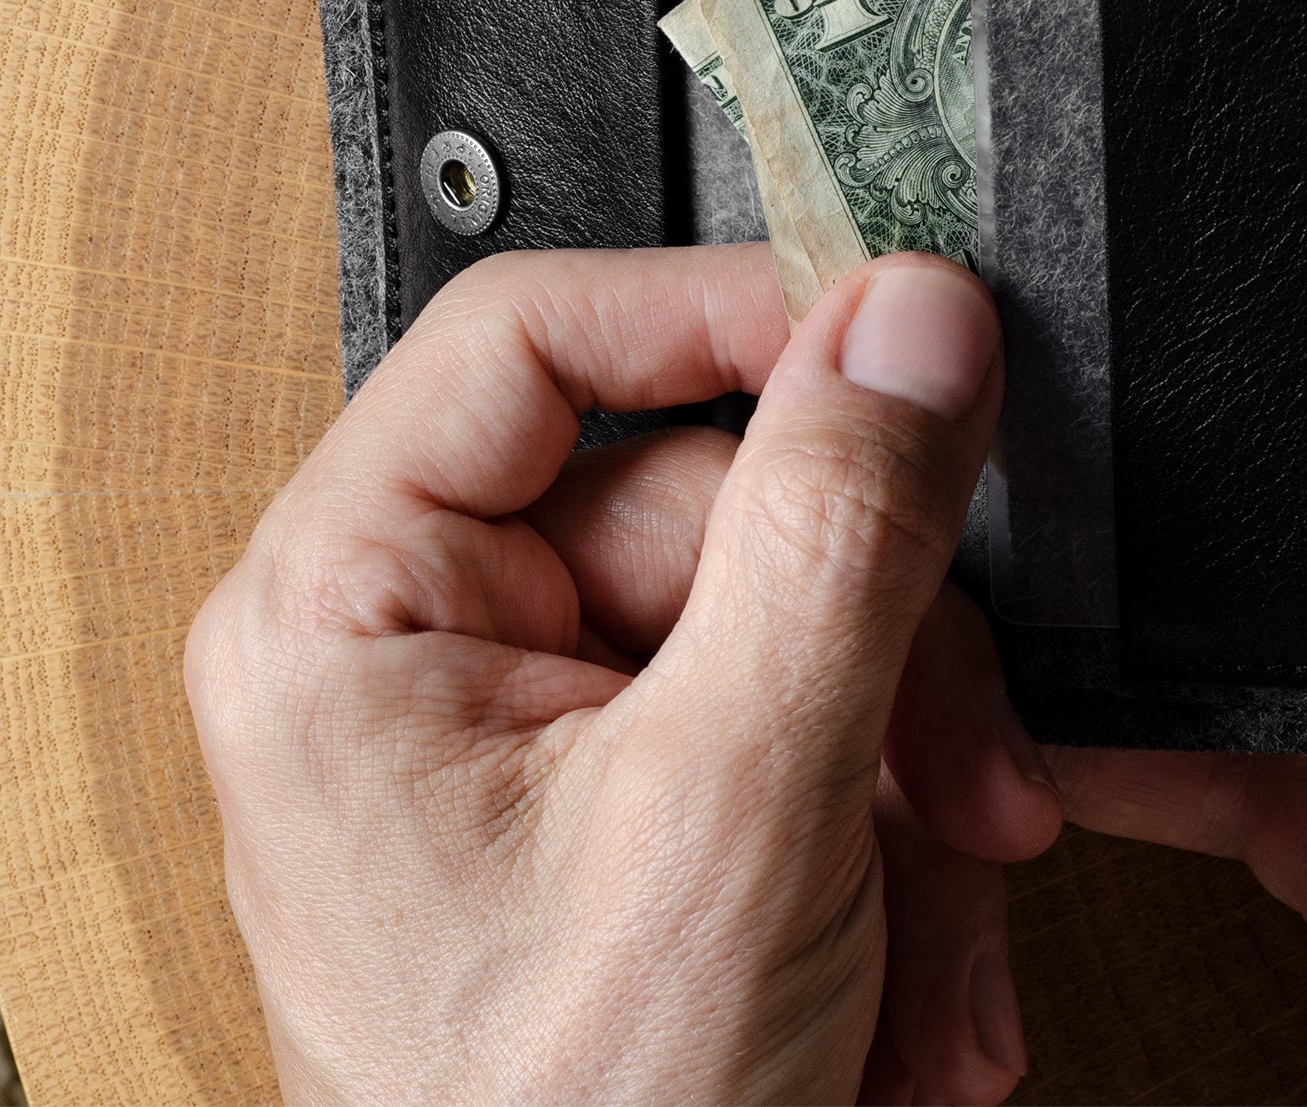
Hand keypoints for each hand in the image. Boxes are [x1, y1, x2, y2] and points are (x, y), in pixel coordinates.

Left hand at [186, 247, 1061, 1104]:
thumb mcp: (736, 811)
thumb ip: (832, 535)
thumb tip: (902, 317)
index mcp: (341, 610)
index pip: (532, 334)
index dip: (730, 316)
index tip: (900, 340)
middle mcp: (408, 653)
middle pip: (704, 501)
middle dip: (875, 660)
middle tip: (966, 783)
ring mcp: (513, 740)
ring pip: (780, 628)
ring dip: (902, 785)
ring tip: (927, 946)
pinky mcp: (607, 818)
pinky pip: (785, 740)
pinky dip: (876, 852)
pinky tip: (900, 990)